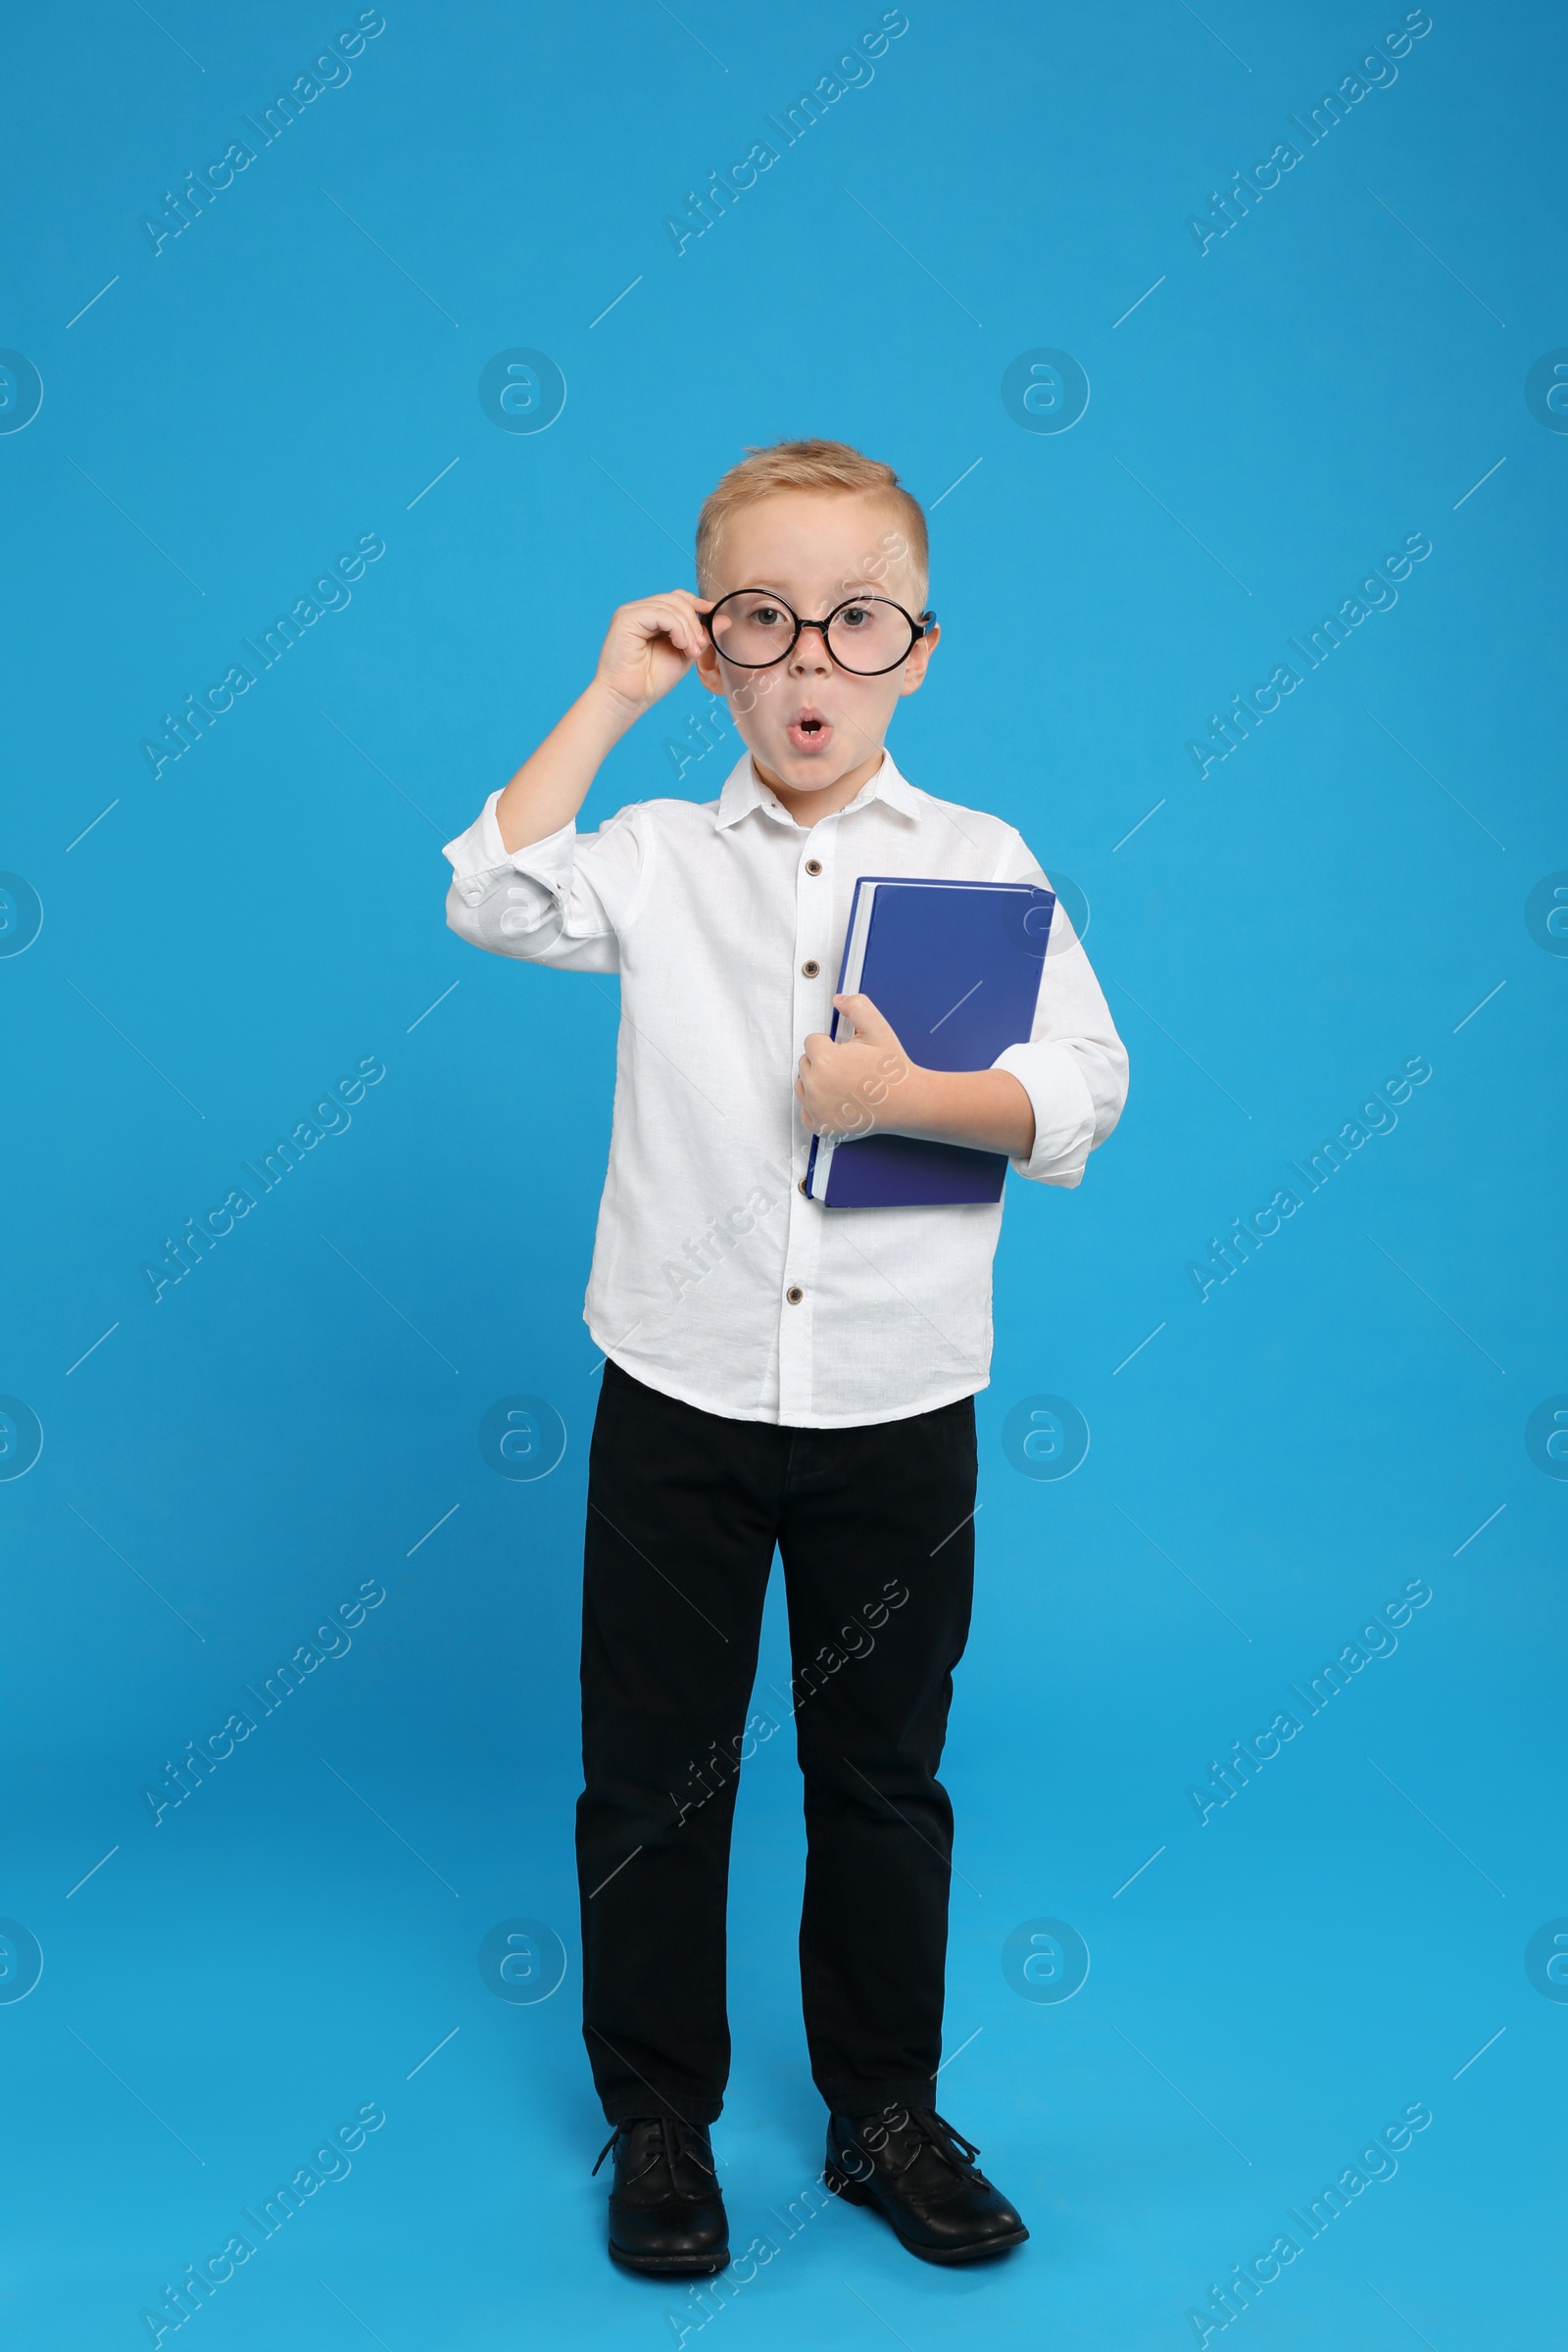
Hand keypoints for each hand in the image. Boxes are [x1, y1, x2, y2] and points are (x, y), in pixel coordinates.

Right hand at [592, 590, 714, 720]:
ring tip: (691, 651)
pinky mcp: (626, 618)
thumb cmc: (651, 680)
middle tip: (699, 647)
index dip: (698, 603)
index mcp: (651, 616)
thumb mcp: (684, 654)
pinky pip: (660, 613)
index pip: (678, 598)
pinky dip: (677, 628)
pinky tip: (680, 645)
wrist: (628, 699)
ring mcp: (631, 612)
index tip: (714, 615)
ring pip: (671, 605)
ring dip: (688, 629)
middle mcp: (640, 610)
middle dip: (695, 622)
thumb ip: (701, 636)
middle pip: (677, 599)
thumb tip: (724, 619)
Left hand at [795, 994, 916, 1138]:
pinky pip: (805, 1112)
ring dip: (816, 1082)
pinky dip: (816, 1107)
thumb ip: (857, 1007)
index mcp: (825, 1060)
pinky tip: (836, 1101)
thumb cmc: (893, 1071)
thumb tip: (839, 1000)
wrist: (908, 1102)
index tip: (846, 1052)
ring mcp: (817, 1109)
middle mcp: (816, 1086)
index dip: (831, 1044)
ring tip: (843, 1083)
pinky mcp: (821, 1126)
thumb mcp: (878, 1029)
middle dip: (822, 1062)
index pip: (812, 1041)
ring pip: (802, 1086)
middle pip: (805, 1063)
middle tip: (848, 1068)